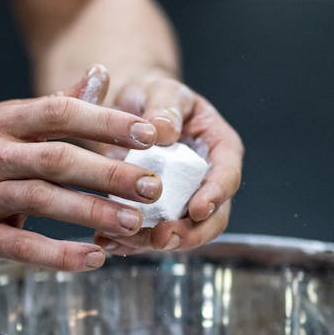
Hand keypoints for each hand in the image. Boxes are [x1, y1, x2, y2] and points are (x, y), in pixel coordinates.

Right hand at [0, 74, 162, 268]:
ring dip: (92, 214)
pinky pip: (21, 247)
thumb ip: (56, 104)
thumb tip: (102, 74)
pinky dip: (59, 254)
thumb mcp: (1, 119)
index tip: (148, 133)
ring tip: (135, 224)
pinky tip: (93, 258)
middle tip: (153, 186)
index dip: (106, 122)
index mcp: (2, 120)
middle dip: (110, 173)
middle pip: (58, 159)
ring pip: (43, 202)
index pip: (60, 112)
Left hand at [91, 69, 243, 254]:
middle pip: (210, 219)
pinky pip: (147, 235)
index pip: (227, 176)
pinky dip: (128, 242)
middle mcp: (207, 181)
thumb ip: (165, 108)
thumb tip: (163, 131)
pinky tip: (107, 241)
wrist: (128, 109)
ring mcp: (183, 202)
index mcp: (220, 149)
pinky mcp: (157, 215)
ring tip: (125, 242)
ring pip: (178, 233)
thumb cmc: (153, 96)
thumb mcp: (161, 91)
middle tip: (162, 239)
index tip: (198, 209)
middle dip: (188, 234)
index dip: (215, 196)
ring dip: (153, 243)